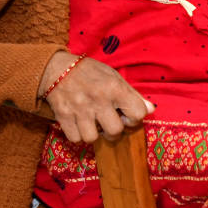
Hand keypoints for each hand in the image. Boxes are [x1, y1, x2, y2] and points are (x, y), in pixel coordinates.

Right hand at [39, 52, 153, 143]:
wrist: (57, 69)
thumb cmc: (90, 73)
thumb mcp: (114, 77)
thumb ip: (133, 95)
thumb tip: (150, 110)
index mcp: (114, 88)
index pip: (137, 114)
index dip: (135, 118)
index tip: (127, 114)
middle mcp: (98, 100)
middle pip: (115, 131)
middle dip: (114, 130)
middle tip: (109, 121)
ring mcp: (79, 109)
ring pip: (93, 138)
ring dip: (95, 133)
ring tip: (93, 122)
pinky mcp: (63, 116)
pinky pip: (76, 139)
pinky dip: (79, 134)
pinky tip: (80, 123)